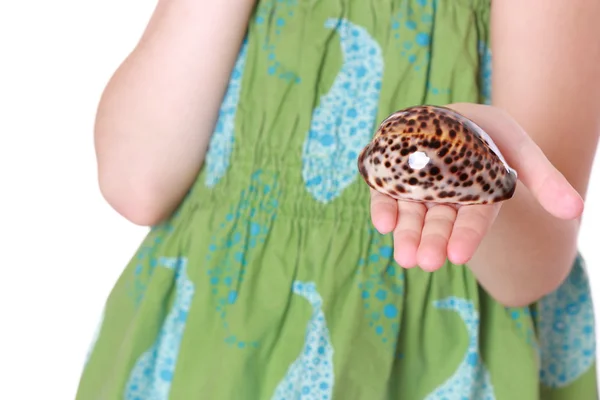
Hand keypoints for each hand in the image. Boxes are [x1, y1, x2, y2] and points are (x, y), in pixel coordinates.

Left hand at [370, 103, 583, 271]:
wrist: (449, 115)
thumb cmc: (487, 132)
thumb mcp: (519, 147)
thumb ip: (544, 179)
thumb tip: (576, 211)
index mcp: (475, 198)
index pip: (472, 221)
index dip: (466, 237)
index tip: (458, 255)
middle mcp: (445, 200)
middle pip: (438, 224)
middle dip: (432, 242)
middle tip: (424, 262)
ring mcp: (417, 191)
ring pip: (411, 216)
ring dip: (406, 234)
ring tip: (404, 257)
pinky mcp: (393, 179)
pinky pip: (386, 196)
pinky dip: (383, 209)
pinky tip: (383, 223)